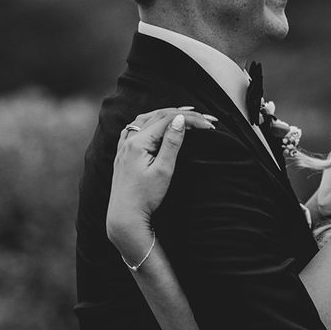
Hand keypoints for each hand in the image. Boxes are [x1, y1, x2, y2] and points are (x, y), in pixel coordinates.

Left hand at [106, 108, 214, 264]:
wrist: (125, 216)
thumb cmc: (145, 197)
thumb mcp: (163, 170)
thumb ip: (172, 143)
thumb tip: (179, 120)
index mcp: (138, 142)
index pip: (167, 120)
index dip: (190, 118)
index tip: (207, 124)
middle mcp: (128, 140)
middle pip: (157, 116)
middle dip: (181, 113)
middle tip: (202, 117)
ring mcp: (123, 147)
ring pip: (145, 120)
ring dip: (164, 114)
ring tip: (182, 114)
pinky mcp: (123, 155)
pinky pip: (135, 129)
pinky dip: (149, 122)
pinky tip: (154, 124)